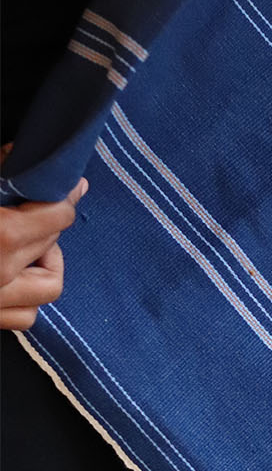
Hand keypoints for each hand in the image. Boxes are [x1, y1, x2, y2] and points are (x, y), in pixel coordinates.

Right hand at [0, 141, 88, 330]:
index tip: (67, 186)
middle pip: (52, 246)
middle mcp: (2, 276)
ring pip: (49, 289)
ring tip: (23, 246)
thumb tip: (18, 153)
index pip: (56, 216)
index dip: (63, 197)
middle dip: (47, 225)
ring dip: (44, 265)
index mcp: (0, 235)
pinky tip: (11, 277)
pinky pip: (26, 317)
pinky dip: (26, 298)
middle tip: (33, 210)